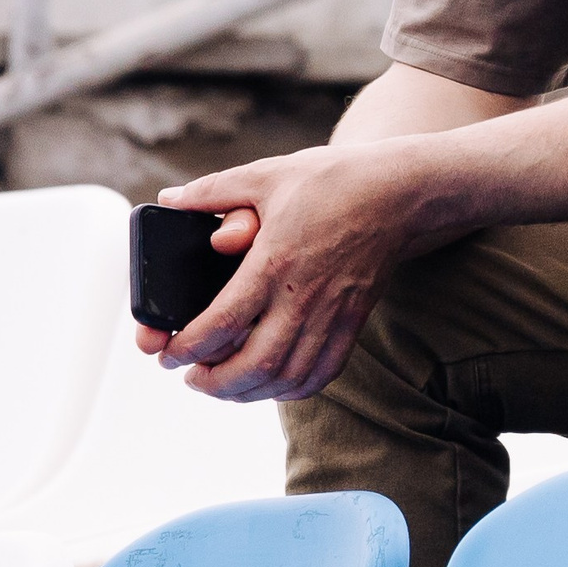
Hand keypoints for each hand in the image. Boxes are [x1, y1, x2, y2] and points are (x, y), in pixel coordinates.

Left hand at [132, 144, 415, 402]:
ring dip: (249, 392)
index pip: (222, 324)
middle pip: (255, 364)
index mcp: (275, 262)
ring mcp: (333, 314)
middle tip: (192, 378)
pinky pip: (322, 373)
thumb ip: (213, 191)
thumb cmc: (332, 179)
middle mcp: (304, 296)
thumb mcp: (267, 175)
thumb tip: (168, 200)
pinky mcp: (353, 321)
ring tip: (224, 385)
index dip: (187, 348)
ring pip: (287, 377)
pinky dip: (293, 389)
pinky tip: (272, 383)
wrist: (399, 192)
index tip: (168, 354)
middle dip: (214, 383)